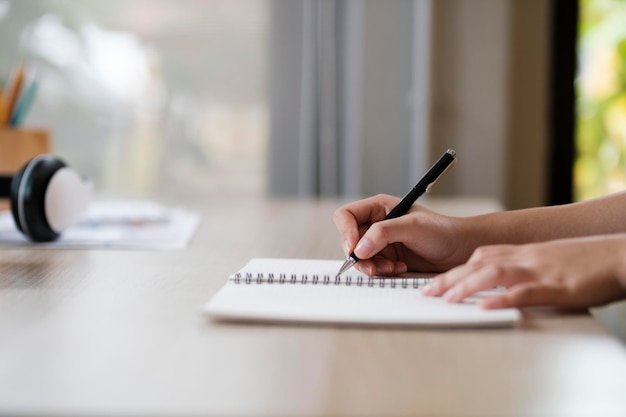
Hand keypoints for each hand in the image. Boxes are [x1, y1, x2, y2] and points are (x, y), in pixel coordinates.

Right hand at [333, 194, 470, 275]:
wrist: (460, 250)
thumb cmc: (441, 231)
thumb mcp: (412, 227)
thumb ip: (383, 233)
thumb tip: (359, 248)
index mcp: (378, 208)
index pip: (346, 216)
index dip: (346, 232)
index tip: (354, 248)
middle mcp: (376, 224)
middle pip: (349, 240)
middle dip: (360, 255)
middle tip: (373, 266)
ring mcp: (381, 242)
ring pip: (360, 257)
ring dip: (372, 266)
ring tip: (392, 267)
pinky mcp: (387, 258)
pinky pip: (373, 267)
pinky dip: (383, 271)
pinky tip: (400, 268)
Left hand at [422, 235, 625, 308]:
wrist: (619, 255)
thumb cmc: (587, 261)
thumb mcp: (549, 260)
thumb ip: (526, 267)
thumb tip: (504, 283)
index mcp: (524, 252)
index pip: (481, 256)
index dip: (455, 269)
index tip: (436, 281)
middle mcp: (526, 258)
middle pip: (479, 264)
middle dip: (450, 278)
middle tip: (426, 292)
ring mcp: (540, 270)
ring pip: (494, 274)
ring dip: (467, 286)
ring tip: (446, 298)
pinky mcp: (557, 286)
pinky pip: (524, 292)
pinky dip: (502, 299)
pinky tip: (485, 307)